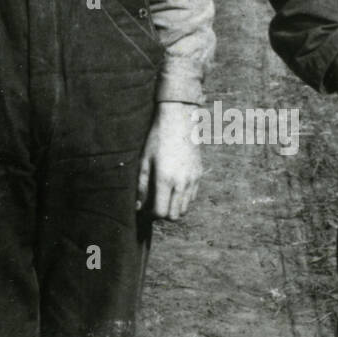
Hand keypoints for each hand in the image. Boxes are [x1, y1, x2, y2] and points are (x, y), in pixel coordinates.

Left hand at [137, 102, 201, 220]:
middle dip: (163, 214)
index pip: (161, 213)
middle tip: (154, 205)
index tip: (145, 210)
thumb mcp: (144, 161)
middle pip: (175, 216)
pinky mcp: (199, 174)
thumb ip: (141, 186)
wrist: (179, 121)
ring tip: (163, 196)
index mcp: (165, 179)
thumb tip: (138, 207)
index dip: (151, 215)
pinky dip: (182, 198)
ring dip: (173, 207)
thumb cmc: (157, 139)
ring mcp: (193, 179)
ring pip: (185, 208)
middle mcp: (182, 183)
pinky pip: (192, 196)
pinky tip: (173, 187)